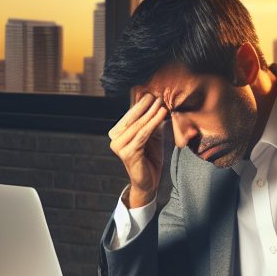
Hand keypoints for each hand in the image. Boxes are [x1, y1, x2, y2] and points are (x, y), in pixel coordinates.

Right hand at [108, 92, 167, 206]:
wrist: (148, 182)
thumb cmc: (149, 158)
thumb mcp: (151, 136)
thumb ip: (151, 122)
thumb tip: (158, 104)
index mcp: (117, 133)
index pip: (129, 115)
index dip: (140, 103)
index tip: (152, 92)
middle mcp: (115, 139)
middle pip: (131, 118)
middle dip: (144, 105)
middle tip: (156, 94)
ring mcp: (119, 146)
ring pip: (138, 126)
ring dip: (151, 113)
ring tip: (161, 103)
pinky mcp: (127, 153)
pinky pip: (143, 134)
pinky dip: (153, 123)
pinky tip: (161, 115)